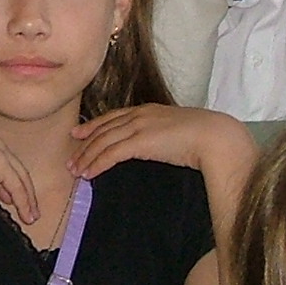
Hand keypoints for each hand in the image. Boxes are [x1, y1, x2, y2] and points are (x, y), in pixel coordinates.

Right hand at [0, 124, 39, 224]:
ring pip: (18, 176)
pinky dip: (23, 202)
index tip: (5, 194)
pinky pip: (16, 185)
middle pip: (12, 165)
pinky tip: (26, 214)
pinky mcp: (0, 163)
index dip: (2, 177)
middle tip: (23, 205)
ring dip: (25, 197)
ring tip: (29, 215)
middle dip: (18, 187)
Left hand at [69, 104, 252, 179]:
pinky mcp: (140, 142)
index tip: (79, 134)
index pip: (114, 117)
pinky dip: (97, 164)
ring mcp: (139, 127)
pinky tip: (88, 174)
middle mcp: (140, 115)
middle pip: (103, 129)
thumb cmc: (204, 136)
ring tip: (75, 171)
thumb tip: (161, 146)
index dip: (94, 126)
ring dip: (87, 157)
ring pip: (103, 142)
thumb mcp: (178, 131)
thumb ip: (164, 135)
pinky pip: (111, 154)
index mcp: (148, 110)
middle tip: (70, 158)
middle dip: (85, 144)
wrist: (214, 136)